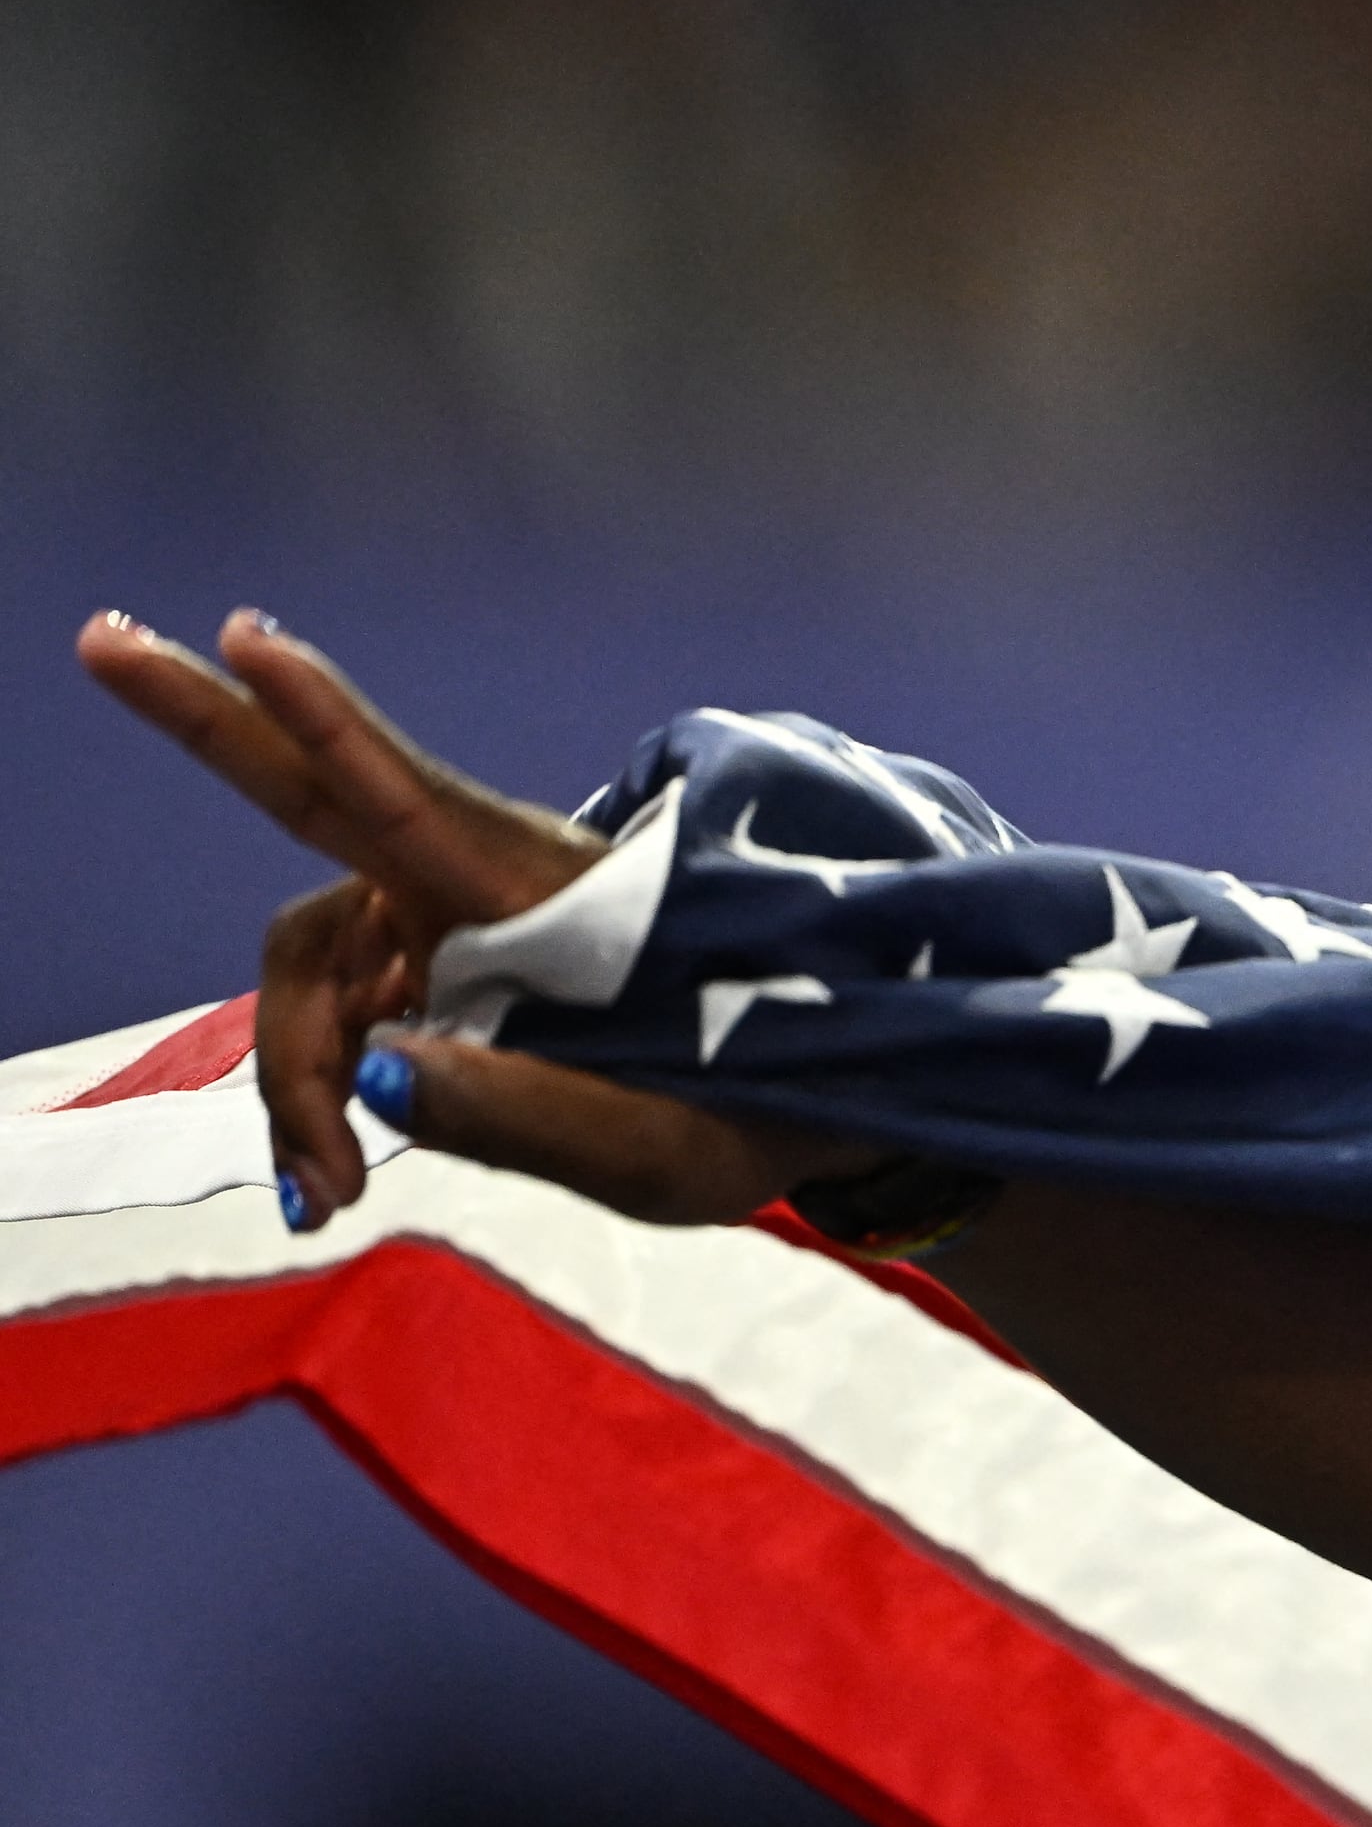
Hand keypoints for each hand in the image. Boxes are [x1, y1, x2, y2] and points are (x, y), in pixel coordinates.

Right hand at [78, 610, 847, 1229]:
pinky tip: (330, 1174)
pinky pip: (341, 1013)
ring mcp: (456, 923)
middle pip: (315, 805)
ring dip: (290, 1074)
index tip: (246, 634)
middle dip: (208, 722)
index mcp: (552, 904)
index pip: (411, 799)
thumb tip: (373, 1078)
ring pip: (312, 970)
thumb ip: (525, 1117)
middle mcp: (485, 889)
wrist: (817, 1108)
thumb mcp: (664, 1151)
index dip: (325, 719)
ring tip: (325, 1193)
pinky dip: (318, 1090)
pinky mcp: (444, 968)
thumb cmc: (757, 1114)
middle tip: (98, 634)